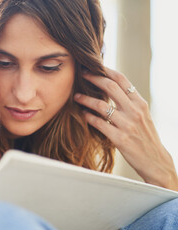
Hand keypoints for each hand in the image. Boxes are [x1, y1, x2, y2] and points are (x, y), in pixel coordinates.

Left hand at [74, 67, 177, 190]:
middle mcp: (134, 111)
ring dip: (86, 98)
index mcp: (140, 103)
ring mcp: (127, 124)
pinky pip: (99, 123)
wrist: (155, 161)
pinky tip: (82, 114)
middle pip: (110, 87)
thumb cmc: (145, 136)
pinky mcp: (119, 138)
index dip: (106, 70)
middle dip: (93, 78)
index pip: (122, 79)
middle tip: (81, 74)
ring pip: (101, 105)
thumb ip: (128, 102)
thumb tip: (111, 87)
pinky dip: (88, 117)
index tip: (93, 66)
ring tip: (76, 96)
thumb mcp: (142, 115)